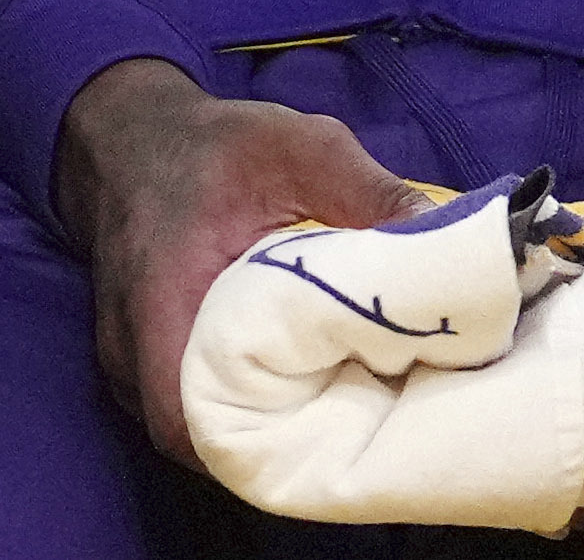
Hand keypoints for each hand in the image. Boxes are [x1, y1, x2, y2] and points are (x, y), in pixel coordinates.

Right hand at [55, 58, 434, 463]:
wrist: (128, 135)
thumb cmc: (210, 144)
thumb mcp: (298, 145)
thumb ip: (371, 190)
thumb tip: (458, 239)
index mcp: (161, 296)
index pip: (184, 416)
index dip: (254, 446)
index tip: (331, 432)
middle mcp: (130, 344)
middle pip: (196, 441)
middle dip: (271, 448)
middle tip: (350, 428)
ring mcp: (125, 358)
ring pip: (190, 430)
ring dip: (251, 431)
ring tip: (328, 412)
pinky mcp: (135, 359)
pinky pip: (184, 408)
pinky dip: (234, 408)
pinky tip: (290, 388)